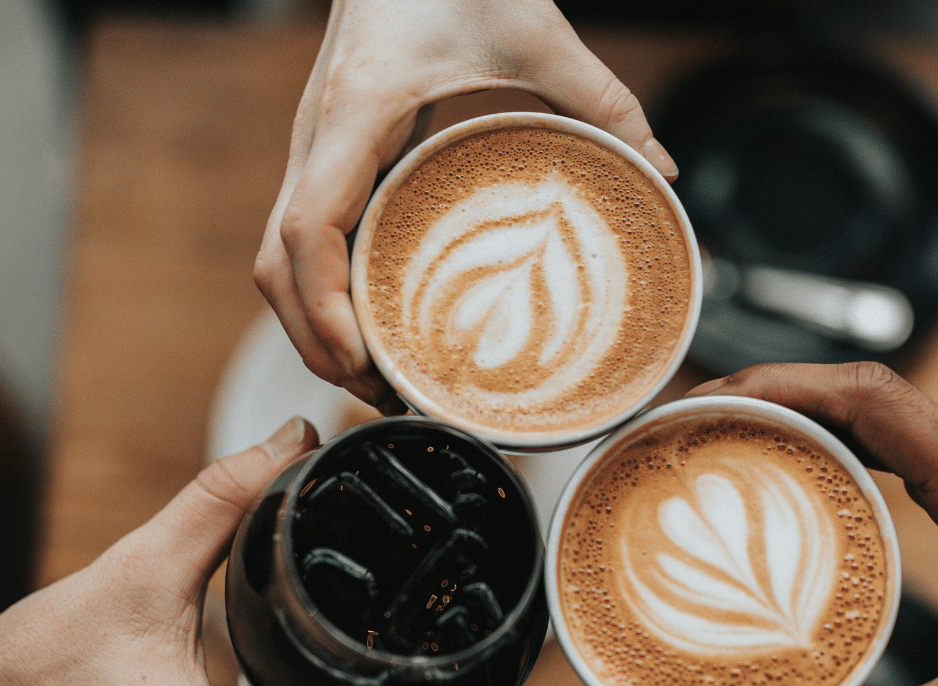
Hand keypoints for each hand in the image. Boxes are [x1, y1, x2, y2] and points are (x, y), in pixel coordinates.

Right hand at [253, 0, 677, 410]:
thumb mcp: (534, 31)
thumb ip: (602, 100)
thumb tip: (661, 171)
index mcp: (354, 114)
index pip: (306, 231)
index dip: (322, 309)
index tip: (361, 361)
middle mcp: (315, 138)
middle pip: (276, 267)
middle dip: (315, 342)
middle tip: (380, 396)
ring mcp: (313, 148)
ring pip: (277, 259)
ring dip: (312, 324)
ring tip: (374, 378)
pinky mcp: (327, 154)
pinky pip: (303, 238)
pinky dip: (322, 291)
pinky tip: (371, 321)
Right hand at [684, 364, 937, 685]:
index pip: (872, 398)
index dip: (778, 386)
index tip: (706, 401)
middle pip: (864, 390)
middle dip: (769, 393)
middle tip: (688, 427)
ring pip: (882, 411)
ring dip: (801, 415)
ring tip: (719, 443)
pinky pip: (901, 446)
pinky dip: (838, 446)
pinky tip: (790, 480)